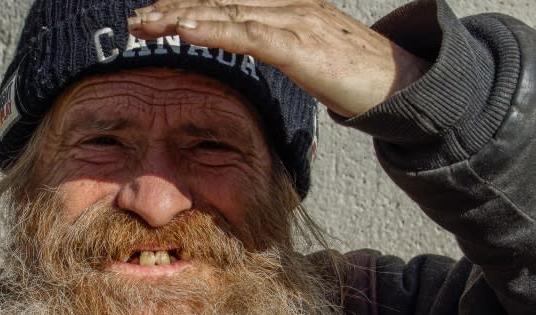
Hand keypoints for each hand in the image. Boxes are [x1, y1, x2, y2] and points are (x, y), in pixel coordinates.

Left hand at [128, 0, 429, 117]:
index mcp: (284, 8)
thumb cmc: (353, 73)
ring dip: (182, 16)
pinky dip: (215, 30)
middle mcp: (285, 6)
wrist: (403, 82)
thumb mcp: (307, 55)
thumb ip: (276, 48)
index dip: (187, 7)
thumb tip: (247, 57)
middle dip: (173, 9)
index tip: (152, 19)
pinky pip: (250, 34)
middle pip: (218, 2)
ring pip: (227, 12)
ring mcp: (294, 20)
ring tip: (147, 23)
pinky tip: (185, 29)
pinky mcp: (302, 43)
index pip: (225, 3)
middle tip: (135, 22)